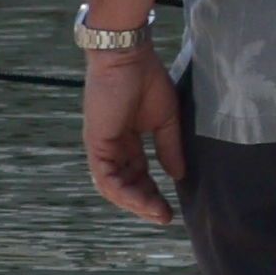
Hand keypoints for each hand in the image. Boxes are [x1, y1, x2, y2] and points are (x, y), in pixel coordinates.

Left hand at [80, 51, 185, 226]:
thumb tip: (178, 175)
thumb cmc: (147, 79)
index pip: (137, 174)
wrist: (128, 58)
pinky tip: (141, 200)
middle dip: (144, 202)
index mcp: (126, 140)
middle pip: (125, 184)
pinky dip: (122, 191)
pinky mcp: (96, 144)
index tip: (169, 207)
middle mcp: (111, 148)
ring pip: (113, 186)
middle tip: (164, 216)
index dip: (152, 191)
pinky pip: (106, 176)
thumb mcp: (166, 119)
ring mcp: (101, 147)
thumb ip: (169, 147)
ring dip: (134, 202)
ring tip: (155, 212)